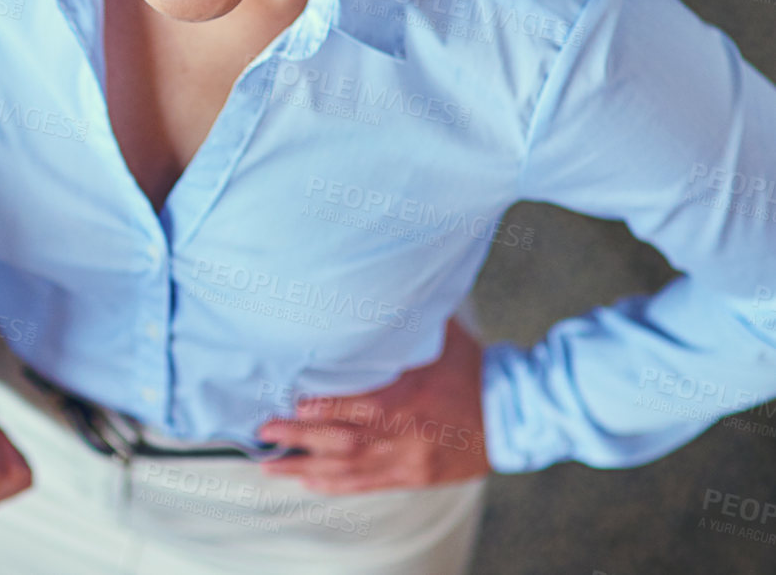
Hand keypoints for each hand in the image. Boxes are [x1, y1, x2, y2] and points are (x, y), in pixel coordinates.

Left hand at [253, 316, 491, 493]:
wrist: (512, 414)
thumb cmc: (471, 367)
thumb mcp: (439, 338)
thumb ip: (401, 327)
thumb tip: (369, 292)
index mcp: (411, 396)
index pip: (363, 404)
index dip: (325, 408)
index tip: (292, 403)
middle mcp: (405, 432)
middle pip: (345, 439)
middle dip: (300, 437)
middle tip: (264, 432)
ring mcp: (407, 459)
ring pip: (349, 468)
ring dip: (305, 466)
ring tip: (270, 463)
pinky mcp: (412, 476)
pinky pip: (367, 484)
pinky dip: (334, 484)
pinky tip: (307, 480)